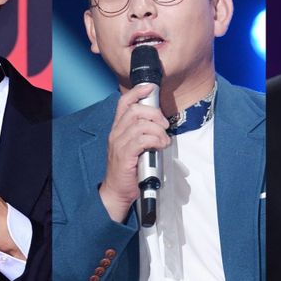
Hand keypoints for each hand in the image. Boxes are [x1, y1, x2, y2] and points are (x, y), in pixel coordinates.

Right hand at [99, 84, 169, 221]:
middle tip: (165, 125)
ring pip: (140, 124)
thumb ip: (142, 133)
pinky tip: (160, 146)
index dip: (137, 92)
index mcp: (118, 129)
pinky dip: (155, 140)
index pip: (124, 102)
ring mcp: (119, 144)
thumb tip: (161, 124)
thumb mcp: (134, 147)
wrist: (117, 192)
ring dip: (158, 130)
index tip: (150, 88)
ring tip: (164, 140)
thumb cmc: (128, 170)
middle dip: (155, 114)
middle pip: (135, 111)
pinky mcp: (124, 155)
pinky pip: (142, 140)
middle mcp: (116, 133)